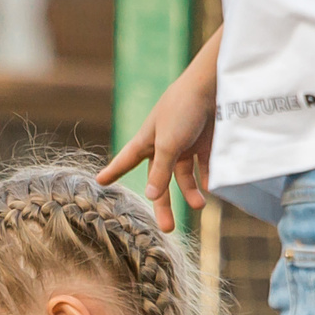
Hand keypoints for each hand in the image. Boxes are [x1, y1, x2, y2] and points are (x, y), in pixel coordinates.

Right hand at [95, 70, 214, 231]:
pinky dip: (207, 179)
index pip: (126, 160)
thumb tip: (150, 196)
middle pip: (159, 179)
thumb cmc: (183, 109)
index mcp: (148, 141)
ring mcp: (186, 144)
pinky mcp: (206, 143)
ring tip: (199, 205)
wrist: (214, 86)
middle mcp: (164, 145)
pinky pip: (204, 167)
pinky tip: (210, 188)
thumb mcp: (168, 144)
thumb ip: (160, 171)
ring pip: (184, 176)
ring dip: (190, 192)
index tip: (100, 182)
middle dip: (163, 203)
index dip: (114, 172)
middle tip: (167, 227)